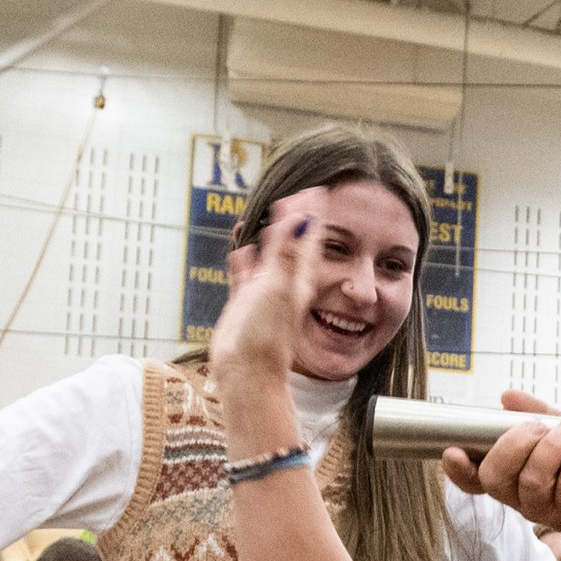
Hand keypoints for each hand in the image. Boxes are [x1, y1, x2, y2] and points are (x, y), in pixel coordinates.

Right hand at [210, 190, 324, 458]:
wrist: (247, 373)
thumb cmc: (266, 336)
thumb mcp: (280, 285)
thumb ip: (288, 251)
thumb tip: (303, 216)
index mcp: (300, 277)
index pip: (310, 236)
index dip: (312, 212)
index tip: (318, 188)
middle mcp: (286, 283)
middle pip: (293, 241)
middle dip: (294, 218)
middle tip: (298, 193)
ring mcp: (266, 293)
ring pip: (270, 255)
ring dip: (270, 234)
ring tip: (269, 212)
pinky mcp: (246, 304)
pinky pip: (247, 273)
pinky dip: (246, 257)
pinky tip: (242, 248)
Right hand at [441, 393, 560, 554]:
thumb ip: (535, 414)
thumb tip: (506, 397)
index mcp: (514, 480)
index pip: (475, 482)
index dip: (459, 470)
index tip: (453, 451)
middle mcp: (524, 500)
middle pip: (496, 479)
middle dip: (514, 444)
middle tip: (539, 428)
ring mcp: (550, 510)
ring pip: (533, 479)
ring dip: (554, 444)